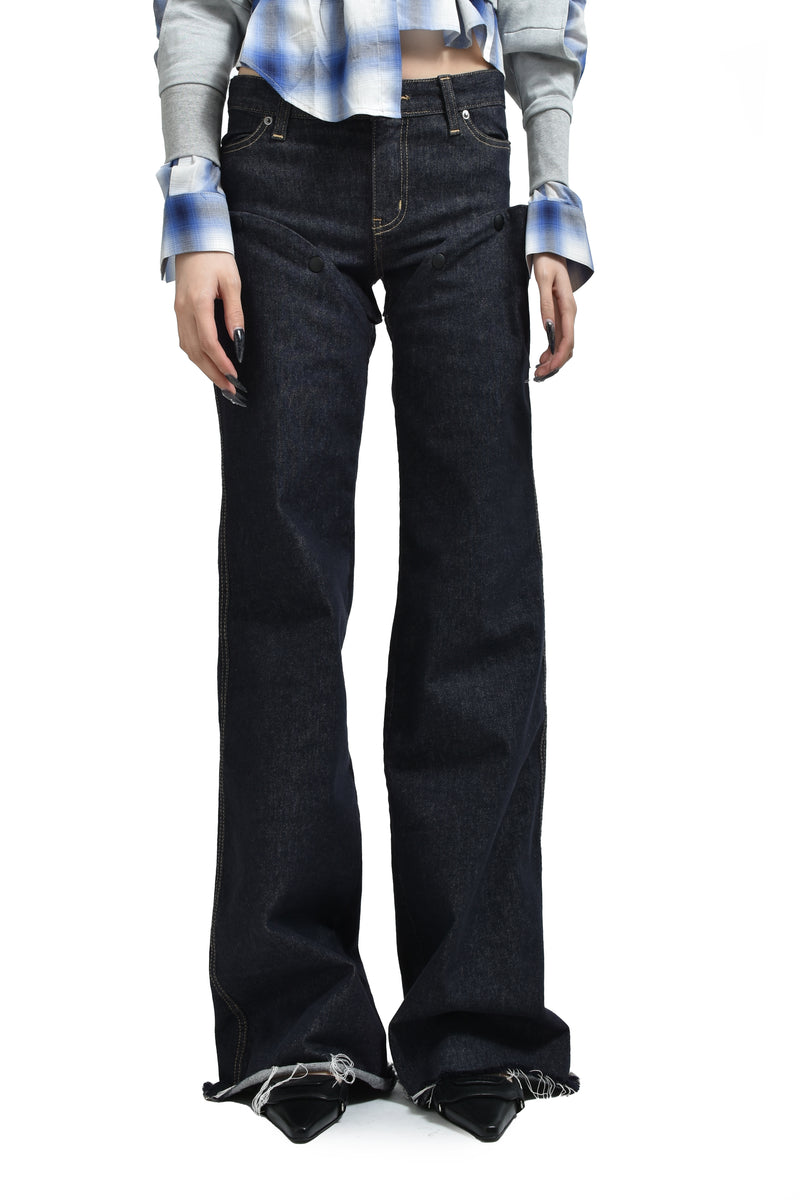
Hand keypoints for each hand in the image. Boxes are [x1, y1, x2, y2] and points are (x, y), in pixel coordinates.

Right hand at [173, 251, 246, 402]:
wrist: (194, 238)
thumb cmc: (216, 257)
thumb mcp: (232, 281)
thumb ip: (234, 312)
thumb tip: (238, 340)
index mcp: (197, 302)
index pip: (208, 341)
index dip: (221, 363)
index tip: (235, 377)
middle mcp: (183, 310)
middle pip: (195, 352)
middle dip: (214, 374)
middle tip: (232, 391)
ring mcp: (178, 312)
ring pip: (188, 349)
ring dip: (205, 369)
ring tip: (223, 383)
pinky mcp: (179, 312)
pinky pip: (185, 340)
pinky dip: (197, 357)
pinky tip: (210, 365)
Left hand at [529, 252, 576, 382]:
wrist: (552, 250)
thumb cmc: (547, 262)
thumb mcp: (543, 280)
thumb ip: (545, 303)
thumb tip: (547, 326)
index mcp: (568, 308)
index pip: (568, 340)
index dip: (559, 357)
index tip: (547, 369)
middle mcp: (570, 314)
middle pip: (567, 347)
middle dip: (555, 364)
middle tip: (538, 375)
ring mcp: (566, 316)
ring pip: (564, 345)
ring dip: (554, 360)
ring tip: (538, 371)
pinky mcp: (560, 316)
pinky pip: (559, 338)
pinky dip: (552, 351)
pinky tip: (542, 358)